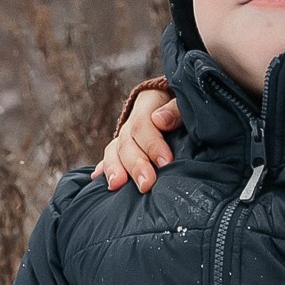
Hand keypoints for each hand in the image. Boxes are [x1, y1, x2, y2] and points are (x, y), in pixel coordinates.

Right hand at [99, 77, 183, 191]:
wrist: (177, 105)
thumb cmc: (187, 104)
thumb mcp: (185, 99)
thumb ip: (176, 108)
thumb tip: (159, 120)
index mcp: (147, 105)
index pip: (143, 125)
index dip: (153, 145)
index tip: (166, 163)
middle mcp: (131, 122)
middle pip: (127, 143)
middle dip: (135, 165)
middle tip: (146, 184)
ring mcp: (125, 136)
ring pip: (114, 151)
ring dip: (114, 169)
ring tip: (115, 185)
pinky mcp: (123, 149)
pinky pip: (110, 158)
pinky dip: (104, 168)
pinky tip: (97, 179)